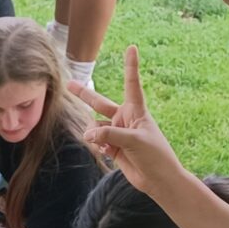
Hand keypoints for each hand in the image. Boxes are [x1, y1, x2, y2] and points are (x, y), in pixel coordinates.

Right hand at [78, 47, 184, 194]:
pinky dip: (97, 146)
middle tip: (69, 84)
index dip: (131, 65)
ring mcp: (117, 132)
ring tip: (104, 145)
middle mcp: (124, 118)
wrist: (158, 179)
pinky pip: (96, 141)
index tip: (131, 48)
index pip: (131, 83)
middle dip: (84, 95)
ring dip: (95, 134)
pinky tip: (107, 153)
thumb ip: (109, 134)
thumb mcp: (134, 140)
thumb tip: (87, 134)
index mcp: (136, 110)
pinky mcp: (112, 147)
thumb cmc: (155, 155)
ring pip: (94, 127)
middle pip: (99, 103)